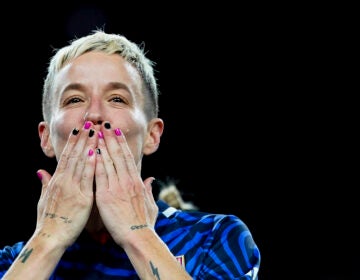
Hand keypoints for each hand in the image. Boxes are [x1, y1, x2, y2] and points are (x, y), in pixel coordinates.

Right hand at [36, 126, 96, 246]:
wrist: (51, 238)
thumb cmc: (49, 220)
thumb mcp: (44, 200)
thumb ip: (45, 183)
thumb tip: (41, 171)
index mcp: (57, 181)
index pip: (66, 156)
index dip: (73, 142)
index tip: (79, 129)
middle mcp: (64, 181)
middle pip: (74, 155)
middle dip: (82, 138)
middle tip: (89, 123)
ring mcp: (72, 188)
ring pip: (80, 162)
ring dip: (88, 145)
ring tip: (94, 131)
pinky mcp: (82, 198)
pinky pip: (87, 178)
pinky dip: (91, 164)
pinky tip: (95, 153)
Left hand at [94, 124, 157, 244]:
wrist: (138, 236)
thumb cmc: (144, 223)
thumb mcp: (151, 204)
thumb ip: (149, 189)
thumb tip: (151, 179)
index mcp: (137, 182)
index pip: (128, 158)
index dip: (121, 144)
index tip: (116, 133)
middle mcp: (127, 181)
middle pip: (118, 155)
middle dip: (111, 138)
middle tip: (105, 125)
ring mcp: (117, 187)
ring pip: (109, 161)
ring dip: (103, 145)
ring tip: (97, 132)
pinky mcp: (106, 196)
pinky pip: (100, 175)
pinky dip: (96, 162)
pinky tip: (92, 151)